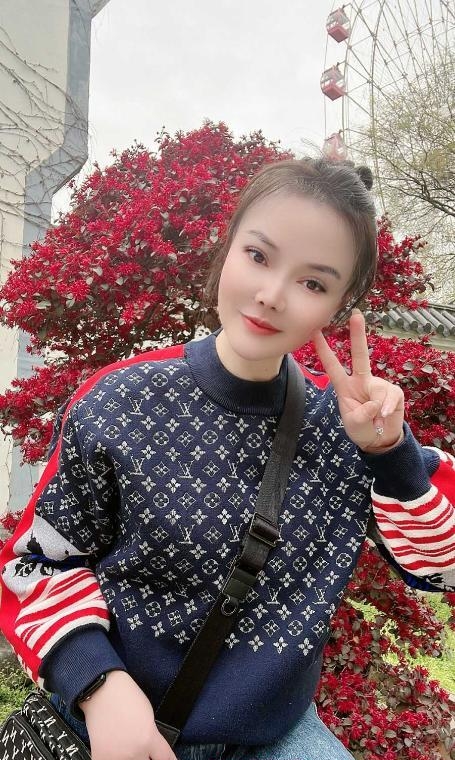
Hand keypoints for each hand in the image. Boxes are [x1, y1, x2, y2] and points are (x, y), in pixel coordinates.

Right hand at [80, 670, 176, 759]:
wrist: (100, 691)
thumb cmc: (125, 696)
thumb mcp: (148, 714)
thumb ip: (152, 736)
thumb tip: (153, 750)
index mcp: (148, 738)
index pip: (166, 759)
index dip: (169, 759)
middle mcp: (134, 752)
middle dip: (147, 756)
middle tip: (142, 746)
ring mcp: (115, 757)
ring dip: (130, 757)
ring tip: (125, 744)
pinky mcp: (99, 758)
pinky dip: (114, 757)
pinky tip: (113, 748)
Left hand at [312, 310, 404, 452]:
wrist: (381, 439)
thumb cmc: (362, 428)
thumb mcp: (354, 424)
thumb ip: (361, 415)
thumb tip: (375, 404)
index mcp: (345, 386)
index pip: (333, 366)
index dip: (324, 350)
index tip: (315, 332)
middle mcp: (361, 381)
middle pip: (361, 355)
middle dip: (358, 335)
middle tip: (356, 314)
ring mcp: (378, 385)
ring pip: (379, 389)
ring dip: (378, 408)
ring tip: (376, 420)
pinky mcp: (394, 392)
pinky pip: (391, 398)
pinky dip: (387, 410)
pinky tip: (384, 418)